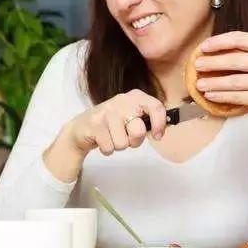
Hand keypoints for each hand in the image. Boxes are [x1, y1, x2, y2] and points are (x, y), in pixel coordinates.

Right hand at [44, 89, 166, 182]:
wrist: (80, 128)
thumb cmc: (110, 124)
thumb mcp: (130, 117)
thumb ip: (146, 120)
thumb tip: (167, 125)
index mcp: (134, 97)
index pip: (155, 106)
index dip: (160, 124)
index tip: (158, 137)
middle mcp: (121, 101)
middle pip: (138, 131)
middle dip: (134, 141)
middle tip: (125, 137)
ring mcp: (106, 112)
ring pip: (123, 143)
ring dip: (118, 146)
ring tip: (111, 137)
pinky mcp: (94, 124)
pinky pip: (109, 147)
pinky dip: (107, 149)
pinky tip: (101, 140)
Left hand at [195, 32, 247, 143]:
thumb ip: (244, 49)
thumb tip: (209, 48)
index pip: (240, 39)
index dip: (218, 42)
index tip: (203, 47)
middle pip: (235, 60)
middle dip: (212, 63)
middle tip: (197, 65)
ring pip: (234, 81)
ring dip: (213, 82)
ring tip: (199, 83)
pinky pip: (239, 97)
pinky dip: (221, 96)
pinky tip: (210, 95)